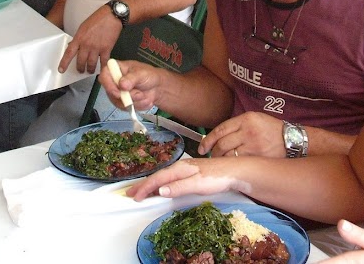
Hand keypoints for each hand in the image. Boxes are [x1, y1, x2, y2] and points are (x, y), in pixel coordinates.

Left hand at [57, 5, 122, 72]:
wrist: (111, 16)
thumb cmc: (97, 19)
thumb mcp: (83, 27)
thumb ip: (78, 38)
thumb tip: (73, 45)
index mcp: (79, 38)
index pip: (69, 53)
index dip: (64, 62)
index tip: (61, 69)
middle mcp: (86, 44)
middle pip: (80, 61)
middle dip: (80, 68)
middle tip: (80, 70)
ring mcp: (96, 47)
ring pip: (91, 64)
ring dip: (90, 69)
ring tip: (90, 70)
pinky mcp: (106, 49)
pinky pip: (103, 62)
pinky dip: (102, 66)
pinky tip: (102, 67)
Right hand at [97, 60, 162, 111]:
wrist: (157, 88)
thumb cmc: (148, 76)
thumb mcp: (142, 74)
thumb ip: (132, 78)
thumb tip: (122, 85)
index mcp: (116, 68)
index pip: (104, 75)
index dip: (108, 84)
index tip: (118, 92)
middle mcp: (113, 81)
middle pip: (110, 91)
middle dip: (126, 96)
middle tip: (139, 94)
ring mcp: (116, 92)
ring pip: (118, 102)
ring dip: (133, 101)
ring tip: (143, 95)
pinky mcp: (121, 102)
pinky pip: (125, 108)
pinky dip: (136, 106)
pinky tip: (142, 100)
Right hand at [127, 158, 243, 200]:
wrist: (234, 171)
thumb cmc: (217, 177)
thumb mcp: (197, 184)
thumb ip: (178, 187)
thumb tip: (160, 190)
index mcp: (179, 169)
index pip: (157, 179)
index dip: (145, 188)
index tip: (134, 197)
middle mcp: (180, 167)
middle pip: (157, 177)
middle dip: (143, 185)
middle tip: (129, 193)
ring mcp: (185, 169)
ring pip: (163, 177)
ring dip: (150, 184)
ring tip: (140, 191)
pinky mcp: (190, 173)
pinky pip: (170, 178)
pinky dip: (161, 183)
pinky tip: (161, 187)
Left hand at [198, 111, 285, 157]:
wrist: (292, 139)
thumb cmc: (271, 129)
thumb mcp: (255, 118)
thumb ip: (237, 125)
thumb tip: (218, 136)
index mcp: (246, 119)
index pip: (220, 130)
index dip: (208, 140)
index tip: (202, 148)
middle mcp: (248, 131)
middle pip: (222, 144)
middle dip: (213, 152)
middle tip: (212, 156)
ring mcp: (254, 145)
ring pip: (229, 156)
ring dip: (221, 160)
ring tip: (221, 163)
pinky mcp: (259, 158)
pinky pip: (239, 163)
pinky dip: (232, 165)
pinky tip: (232, 166)